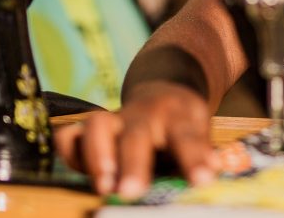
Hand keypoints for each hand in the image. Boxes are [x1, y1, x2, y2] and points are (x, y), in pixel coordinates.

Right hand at [54, 81, 217, 198]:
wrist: (163, 91)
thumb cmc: (181, 124)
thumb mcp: (199, 130)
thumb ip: (202, 152)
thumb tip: (214, 172)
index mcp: (177, 116)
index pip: (186, 135)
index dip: (194, 157)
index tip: (203, 180)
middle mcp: (142, 115)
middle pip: (137, 134)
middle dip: (133, 163)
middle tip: (132, 192)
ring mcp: (114, 120)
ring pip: (98, 126)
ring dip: (97, 157)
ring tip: (104, 186)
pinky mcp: (89, 130)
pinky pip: (70, 135)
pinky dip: (69, 152)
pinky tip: (77, 173)